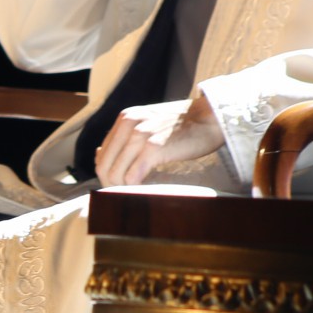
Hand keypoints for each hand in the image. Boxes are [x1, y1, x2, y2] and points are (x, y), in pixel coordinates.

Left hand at [94, 93, 223, 186]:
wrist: (211, 115)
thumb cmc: (184, 124)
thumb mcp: (150, 122)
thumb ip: (128, 136)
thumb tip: (102, 154)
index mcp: (126, 119)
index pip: (101, 155)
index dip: (107, 175)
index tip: (119, 187)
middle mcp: (129, 124)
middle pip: (104, 166)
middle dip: (111, 186)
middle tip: (124, 197)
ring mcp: (141, 135)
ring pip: (116, 174)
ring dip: (123, 189)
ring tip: (136, 195)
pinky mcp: (154, 147)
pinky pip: (133, 176)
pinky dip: (136, 188)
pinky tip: (146, 191)